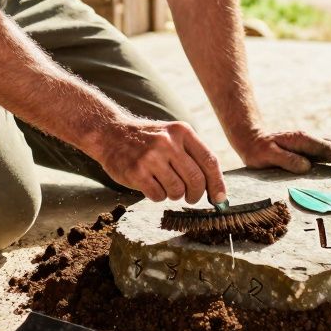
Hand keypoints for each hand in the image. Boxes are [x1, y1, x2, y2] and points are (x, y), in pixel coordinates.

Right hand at [98, 118, 227, 203]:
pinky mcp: (136, 172)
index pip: (210, 162)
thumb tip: (217, 190)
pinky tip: (150, 185)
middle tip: (191, 197)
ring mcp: (151, 157)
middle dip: (196, 195)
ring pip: (177, 190)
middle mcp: (168, 142)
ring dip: (173, 194)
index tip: (220, 199)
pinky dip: (158, 196)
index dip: (217, 184)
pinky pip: (158, 196)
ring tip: (164, 184)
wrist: (110, 133)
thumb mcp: (172, 136)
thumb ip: (194, 156)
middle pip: (196, 180)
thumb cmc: (148, 140)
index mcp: (182, 132)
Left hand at [239, 130, 330, 174]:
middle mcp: (308, 140)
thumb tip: (306, 167)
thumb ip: (286, 160)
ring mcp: (309, 144)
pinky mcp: (308, 150)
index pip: (326, 148)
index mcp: (301, 140)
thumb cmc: (256, 149)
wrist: (250, 137)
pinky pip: (329, 152)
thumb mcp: (266, 155)